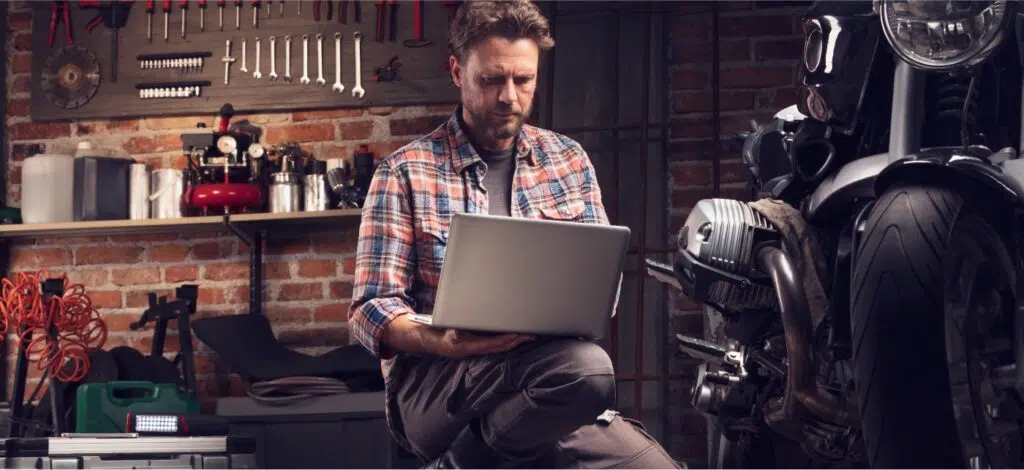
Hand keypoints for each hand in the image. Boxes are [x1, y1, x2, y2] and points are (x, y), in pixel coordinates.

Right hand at [380, 315, 534, 358]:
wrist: (423, 339)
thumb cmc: (432, 333)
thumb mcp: (440, 331)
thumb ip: (450, 332)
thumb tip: (457, 333)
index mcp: (466, 347)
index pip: (491, 344)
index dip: (505, 340)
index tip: (518, 334)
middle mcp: (472, 350)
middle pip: (499, 347)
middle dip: (516, 341)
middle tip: (531, 335)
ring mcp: (473, 349)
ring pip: (497, 347)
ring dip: (513, 342)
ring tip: (527, 336)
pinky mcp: (473, 345)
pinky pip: (492, 344)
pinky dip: (504, 340)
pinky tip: (513, 336)